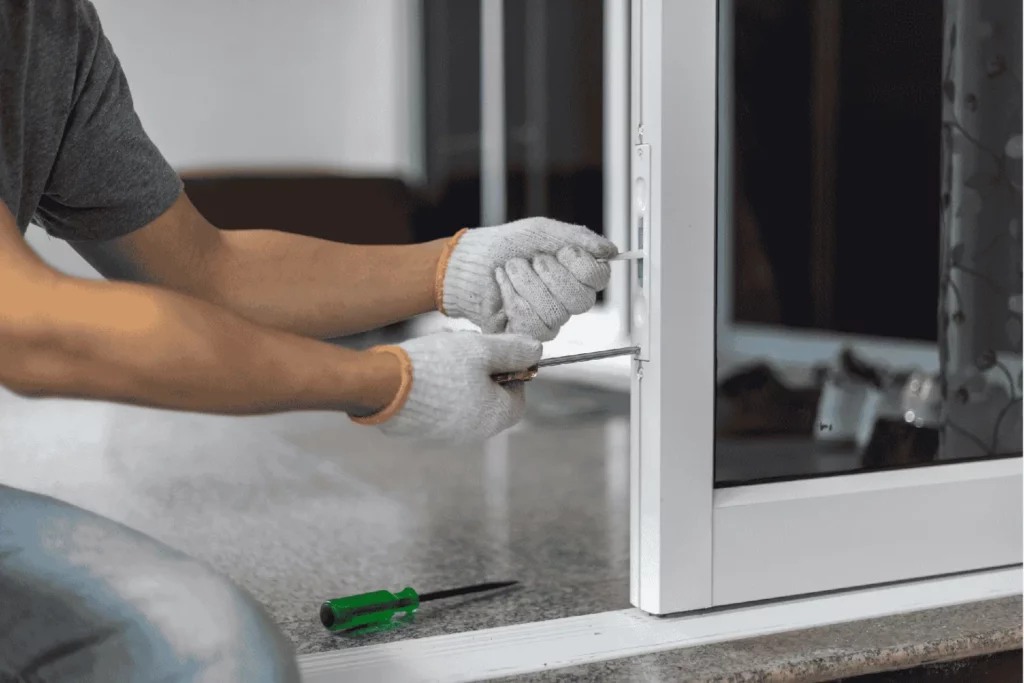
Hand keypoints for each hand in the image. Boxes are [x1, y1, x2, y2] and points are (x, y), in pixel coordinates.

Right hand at [350, 331, 542, 442]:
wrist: (383, 387)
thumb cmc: (438, 367)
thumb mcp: (482, 349)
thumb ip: (513, 350)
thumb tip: (537, 350)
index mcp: (495, 417)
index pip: (519, 395)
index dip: (512, 370)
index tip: (496, 351)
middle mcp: (474, 432)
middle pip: (490, 396)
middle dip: (481, 369)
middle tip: (465, 347)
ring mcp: (446, 434)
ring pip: (465, 398)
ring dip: (459, 374)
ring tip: (441, 352)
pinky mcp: (422, 430)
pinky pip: (441, 405)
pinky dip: (438, 386)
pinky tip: (424, 368)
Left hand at [436, 218, 616, 340]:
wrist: (474, 263)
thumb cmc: (508, 245)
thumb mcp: (543, 231)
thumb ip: (578, 238)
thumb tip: (610, 250)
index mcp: (577, 274)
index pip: (599, 278)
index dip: (580, 264)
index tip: (561, 251)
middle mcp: (568, 301)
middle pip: (580, 300)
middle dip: (549, 274)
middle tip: (531, 261)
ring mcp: (550, 319)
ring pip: (554, 312)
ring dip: (526, 283)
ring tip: (512, 270)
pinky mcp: (527, 333)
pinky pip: (531, 323)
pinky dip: (512, 297)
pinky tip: (503, 288)